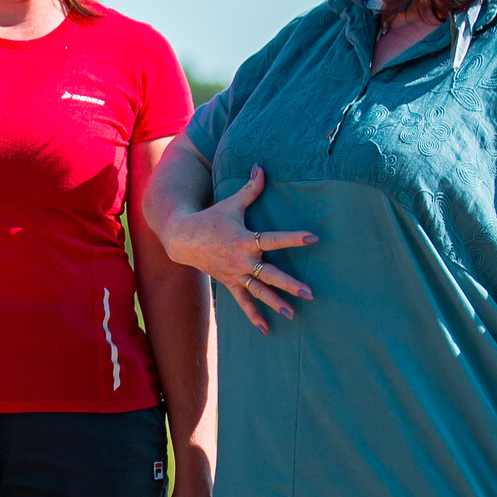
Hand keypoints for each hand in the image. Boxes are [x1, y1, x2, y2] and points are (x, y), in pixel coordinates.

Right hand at [157, 166, 317, 333]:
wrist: (183, 238)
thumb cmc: (211, 217)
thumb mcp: (230, 202)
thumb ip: (251, 188)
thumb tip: (262, 166)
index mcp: (245, 239)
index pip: (274, 238)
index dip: (293, 237)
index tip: (313, 238)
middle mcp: (242, 260)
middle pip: (269, 274)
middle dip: (290, 284)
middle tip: (309, 293)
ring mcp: (235, 274)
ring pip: (258, 292)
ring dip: (275, 304)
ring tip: (294, 314)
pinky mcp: (229, 283)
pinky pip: (243, 302)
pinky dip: (254, 316)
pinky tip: (267, 329)